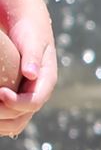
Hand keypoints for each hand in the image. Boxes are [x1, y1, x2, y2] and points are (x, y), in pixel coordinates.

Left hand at [0, 5, 58, 137]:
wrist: (26, 26)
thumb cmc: (28, 31)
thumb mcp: (32, 41)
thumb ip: (32, 57)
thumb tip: (31, 74)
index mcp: (46, 80)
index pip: (34, 102)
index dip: (16, 103)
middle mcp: (38, 92)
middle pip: (24, 117)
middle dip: (4, 116)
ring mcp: (28, 96)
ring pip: (16, 122)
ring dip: (0, 123)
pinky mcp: (18, 96)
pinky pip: (9, 117)